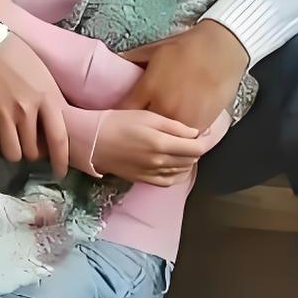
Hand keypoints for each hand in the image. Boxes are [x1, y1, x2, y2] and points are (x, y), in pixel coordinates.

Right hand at [0, 34, 69, 177]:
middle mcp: (27, 111)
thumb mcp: (43, 73)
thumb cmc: (16, 53)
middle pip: (33, 152)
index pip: (59, 139)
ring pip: (13, 154)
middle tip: (32, 149)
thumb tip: (56, 122)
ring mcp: (4, 116)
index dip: (60, 161)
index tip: (60, 172)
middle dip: (34, 155)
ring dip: (15, 153)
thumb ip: (50, 99)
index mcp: (48, 97)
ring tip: (14, 144)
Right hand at [91, 110, 210, 186]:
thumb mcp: (147, 115)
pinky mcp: (143, 179)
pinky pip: (168, 182)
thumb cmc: (118, 122)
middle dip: (196, 149)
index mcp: (162, 143)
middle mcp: (160, 162)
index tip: (205, 133)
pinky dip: (178, 174)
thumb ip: (173, 126)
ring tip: (184, 149)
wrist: (92, 141)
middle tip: (193, 139)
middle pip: (191, 160)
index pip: (197, 148)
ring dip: (188, 161)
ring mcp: (152, 173)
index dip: (205, 141)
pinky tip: (176, 166)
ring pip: (182, 171)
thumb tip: (194, 133)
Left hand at [120, 21, 248, 133]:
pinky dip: (182, 138)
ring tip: (160, 136)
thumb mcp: (156, 48)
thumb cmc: (189, 46)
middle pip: (144, 129)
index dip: (121, 115)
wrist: (223, 48)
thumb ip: (135, 57)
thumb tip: (118, 59)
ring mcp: (183, 118)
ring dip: (162, 137)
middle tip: (139, 129)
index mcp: (148, 88)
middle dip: (141, 129)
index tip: (122, 116)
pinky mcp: (202, 123)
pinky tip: (179, 135)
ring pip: (165, 138)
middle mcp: (163, 106)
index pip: (125, 111)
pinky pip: (186, 139)